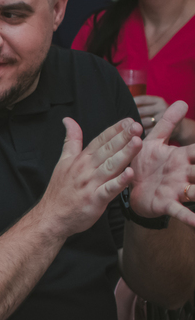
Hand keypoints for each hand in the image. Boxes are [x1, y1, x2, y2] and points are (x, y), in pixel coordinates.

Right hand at [39, 117, 140, 237]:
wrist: (51, 216)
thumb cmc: (59, 190)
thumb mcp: (63, 161)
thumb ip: (71, 140)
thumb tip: (68, 120)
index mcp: (80, 159)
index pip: (99, 140)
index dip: (114, 130)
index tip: (129, 120)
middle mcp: (86, 169)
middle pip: (107, 150)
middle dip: (123, 137)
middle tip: (137, 126)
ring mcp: (90, 185)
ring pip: (111, 166)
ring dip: (124, 154)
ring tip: (138, 142)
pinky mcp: (94, 200)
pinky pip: (109, 190)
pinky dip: (119, 182)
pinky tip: (130, 174)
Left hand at [129, 100, 194, 225]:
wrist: (131, 188)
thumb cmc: (146, 163)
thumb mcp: (155, 141)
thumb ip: (168, 123)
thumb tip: (181, 101)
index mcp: (181, 157)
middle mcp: (184, 173)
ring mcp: (177, 189)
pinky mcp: (167, 203)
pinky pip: (180, 211)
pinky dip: (189, 218)